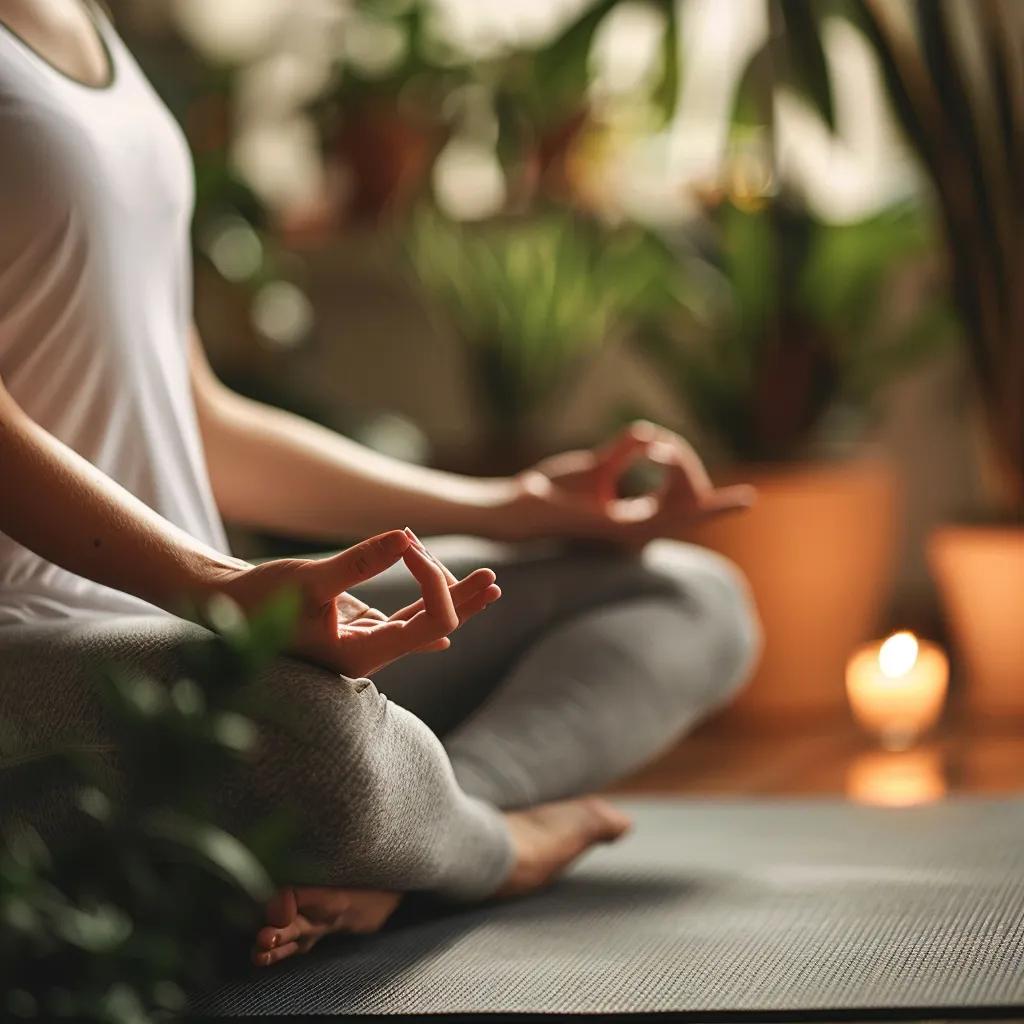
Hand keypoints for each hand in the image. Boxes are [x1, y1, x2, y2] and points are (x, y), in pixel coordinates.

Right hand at [211, 528, 500, 677]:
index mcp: (359, 655)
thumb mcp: (310, 579)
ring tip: (488, 584)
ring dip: (452, 600)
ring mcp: (363, 643)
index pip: (425, 627)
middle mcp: (367, 656)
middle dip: (464, 602)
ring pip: (420, 623)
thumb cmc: (258, 598)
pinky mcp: (356, 628)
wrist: (221, 609)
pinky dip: (425, 604)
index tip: (416, 548)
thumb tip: (408, 537)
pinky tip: (450, 610)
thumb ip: (360, 562)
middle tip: (494, 581)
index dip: (438, 589)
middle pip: (432, 629)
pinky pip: (401, 619)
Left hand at [511, 421, 754, 546]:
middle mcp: (641, 530)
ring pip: (686, 498)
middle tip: (663, 444)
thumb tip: (650, 435)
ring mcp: (635, 533)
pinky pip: (666, 506)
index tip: (749, 498)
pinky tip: (663, 449)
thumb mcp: (598, 464)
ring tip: (660, 445)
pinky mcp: (624, 528)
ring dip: (680, 464)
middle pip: (693, 497)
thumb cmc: (555, 490)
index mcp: (637, 519)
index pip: (686, 511)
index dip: (719, 505)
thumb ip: (627, 449)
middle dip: (688, 464)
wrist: (527, 505)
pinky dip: (673, 470)